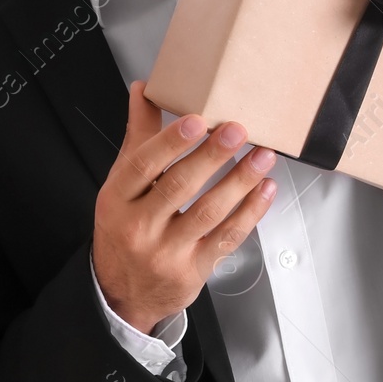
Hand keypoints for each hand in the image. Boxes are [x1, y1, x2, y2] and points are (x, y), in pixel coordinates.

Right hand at [93, 82, 277, 333]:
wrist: (123, 292)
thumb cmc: (125, 228)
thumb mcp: (122, 185)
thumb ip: (138, 137)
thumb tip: (144, 89)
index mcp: (117, 198)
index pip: (142, 165)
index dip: (170, 142)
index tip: (197, 119)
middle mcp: (138, 226)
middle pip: (178, 186)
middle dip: (212, 156)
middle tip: (238, 130)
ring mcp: (166, 252)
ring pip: (208, 212)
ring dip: (239, 181)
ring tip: (262, 156)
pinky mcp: (193, 270)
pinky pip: (226, 237)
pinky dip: (250, 212)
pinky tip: (265, 190)